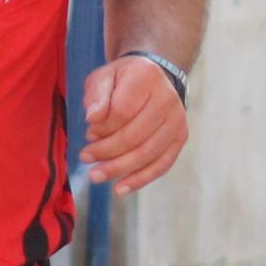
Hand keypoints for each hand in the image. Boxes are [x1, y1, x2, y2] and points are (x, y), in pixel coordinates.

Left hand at [76, 52, 187, 190]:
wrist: (153, 79)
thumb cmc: (122, 80)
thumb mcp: (104, 77)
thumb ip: (97, 96)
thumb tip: (92, 118)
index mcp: (147, 77)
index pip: (123, 110)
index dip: (103, 127)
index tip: (88, 134)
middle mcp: (167, 98)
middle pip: (135, 135)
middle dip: (106, 152)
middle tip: (85, 158)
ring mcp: (177, 120)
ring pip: (147, 153)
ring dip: (119, 168)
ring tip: (95, 176)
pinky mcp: (180, 137)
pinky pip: (162, 164)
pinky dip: (140, 179)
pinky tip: (120, 188)